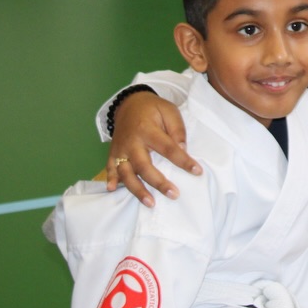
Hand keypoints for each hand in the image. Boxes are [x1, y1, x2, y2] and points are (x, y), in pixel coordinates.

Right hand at [106, 91, 199, 205]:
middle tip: (174, 194)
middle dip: (158, 182)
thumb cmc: (153, 109)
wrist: (129, 103)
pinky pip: (110, 168)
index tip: (197, 171)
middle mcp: (132, 142)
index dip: (183, 160)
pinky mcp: (113, 153)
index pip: (168, 148)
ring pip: (126, 173)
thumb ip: (177, 129)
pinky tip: (112, 189)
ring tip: (150, 203)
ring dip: (137, 190)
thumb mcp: (170, 110)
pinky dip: (110, 179)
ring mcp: (120, 149)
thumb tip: (182, 149)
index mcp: (147, 129)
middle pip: (144, 166)